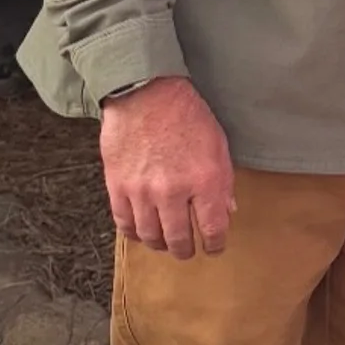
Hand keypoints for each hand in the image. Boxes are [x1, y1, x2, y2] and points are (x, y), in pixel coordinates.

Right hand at [101, 76, 234, 258]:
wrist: (146, 93)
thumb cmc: (186, 115)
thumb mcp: (218, 145)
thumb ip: (223, 182)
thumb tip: (226, 211)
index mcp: (205, 181)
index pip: (213, 229)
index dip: (215, 244)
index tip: (214, 247)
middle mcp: (173, 191)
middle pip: (179, 239)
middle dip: (186, 250)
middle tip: (188, 250)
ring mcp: (142, 191)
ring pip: (150, 236)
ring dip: (160, 244)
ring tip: (165, 242)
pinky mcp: (117, 186)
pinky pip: (124, 223)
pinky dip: (134, 232)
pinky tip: (142, 230)